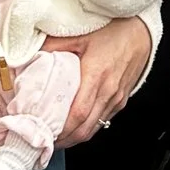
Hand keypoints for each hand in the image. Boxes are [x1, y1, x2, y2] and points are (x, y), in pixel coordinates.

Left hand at [55, 15, 151, 146]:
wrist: (141, 29)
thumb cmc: (113, 29)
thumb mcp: (80, 32)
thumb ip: (54, 45)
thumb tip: (29, 54)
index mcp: (96, 75)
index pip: (77, 114)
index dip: (60, 129)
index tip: (43, 132)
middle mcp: (108, 91)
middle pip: (85, 129)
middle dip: (64, 140)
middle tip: (44, 141)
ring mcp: (116, 98)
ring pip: (94, 128)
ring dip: (75, 137)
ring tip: (55, 136)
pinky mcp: (120, 100)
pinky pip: (102, 120)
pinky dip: (87, 128)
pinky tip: (74, 126)